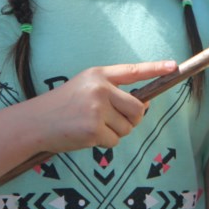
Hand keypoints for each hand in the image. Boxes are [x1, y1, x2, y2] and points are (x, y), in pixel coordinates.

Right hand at [32, 60, 176, 154]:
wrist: (36, 122)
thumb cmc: (63, 106)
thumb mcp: (86, 87)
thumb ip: (112, 91)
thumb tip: (143, 107)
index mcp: (99, 74)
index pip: (133, 70)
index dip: (155, 68)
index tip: (173, 66)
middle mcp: (100, 89)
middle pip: (138, 109)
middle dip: (132, 120)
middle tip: (115, 121)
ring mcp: (97, 109)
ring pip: (127, 128)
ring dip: (115, 132)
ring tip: (92, 126)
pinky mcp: (93, 130)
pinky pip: (114, 141)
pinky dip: (104, 143)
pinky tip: (87, 136)